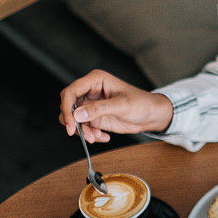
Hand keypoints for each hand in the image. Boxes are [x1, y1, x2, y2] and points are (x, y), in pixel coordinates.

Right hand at [58, 69, 173, 142]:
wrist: (150, 115)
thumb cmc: (141, 104)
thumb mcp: (122, 106)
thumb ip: (99, 109)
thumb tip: (77, 114)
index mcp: (96, 80)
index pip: (71, 91)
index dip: (67, 108)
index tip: (71, 125)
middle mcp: (90, 91)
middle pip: (68, 105)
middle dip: (73, 122)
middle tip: (84, 134)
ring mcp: (91, 104)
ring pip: (73, 118)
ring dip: (82, 131)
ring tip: (96, 137)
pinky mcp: (93, 116)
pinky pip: (82, 127)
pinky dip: (89, 134)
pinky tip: (103, 136)